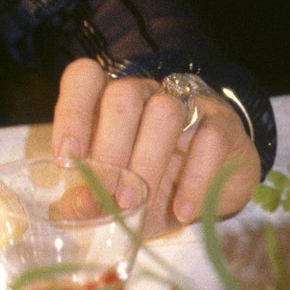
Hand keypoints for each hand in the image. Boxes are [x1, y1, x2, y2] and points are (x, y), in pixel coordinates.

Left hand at [52, 59, 260, 235]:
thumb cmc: (151, 186)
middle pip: (123, 96)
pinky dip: (195, 178)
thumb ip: (93, 199)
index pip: (85, 78)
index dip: (72, 113)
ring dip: (148, 160)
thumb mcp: (117, 196)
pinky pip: (210, 138)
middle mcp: (145, 93)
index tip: (66, 158)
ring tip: (138, 204)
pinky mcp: (222, 125)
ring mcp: (186, 104)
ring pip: (165, 109)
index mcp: (108, 100)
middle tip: (109, 195)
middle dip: (111, 148)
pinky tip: (183, 211)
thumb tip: (80, 207)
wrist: (212, 188)